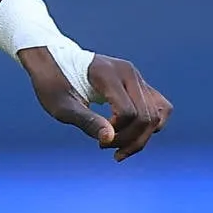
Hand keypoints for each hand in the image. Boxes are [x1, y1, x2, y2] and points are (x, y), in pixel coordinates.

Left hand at [23, 50, 170, 160]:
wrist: (54, 62)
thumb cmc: (53, 84)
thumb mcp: (62, 107)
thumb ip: (86, 121)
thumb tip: (109, 139)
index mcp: (107, 74)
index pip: (128, 112)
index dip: (117, 133)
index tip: (97, 141)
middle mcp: (128, 72)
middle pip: (147, 116)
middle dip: (130, 140)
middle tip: (104, 147)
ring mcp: (136, 77)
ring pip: (157, 115)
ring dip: (142, 138)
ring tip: (119, 149)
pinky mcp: (139, 84)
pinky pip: (159, 108)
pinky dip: (150, 127)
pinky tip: (131, 137)